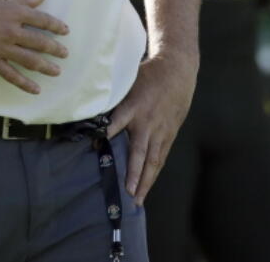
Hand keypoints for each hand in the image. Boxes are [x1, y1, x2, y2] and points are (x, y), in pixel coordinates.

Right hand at [0, 0, 68, 93]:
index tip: (65, 31)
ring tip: (57, 71)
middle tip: (65, 54)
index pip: (43, 20)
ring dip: (46, 67)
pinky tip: (35, 89)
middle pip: (40, 42)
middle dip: (55, 49)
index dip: (56, 26)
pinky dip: (24, 83)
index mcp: (16, 12)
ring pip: (30, 60)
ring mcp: (2, 48)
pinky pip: (10, 75)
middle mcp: (12, 31)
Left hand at [107, 51, 197, 205]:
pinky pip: (160, 157)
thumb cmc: (148, 75)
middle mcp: (147, 122)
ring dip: (145, 180)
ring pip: (152, 160)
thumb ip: (114, 99)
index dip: (106, 133)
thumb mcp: (128, 81)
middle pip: (139, 151)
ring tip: (138, 199)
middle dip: (133, 172)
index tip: (93, 144)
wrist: (178, 71)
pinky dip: (154, 173)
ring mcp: (160, 131)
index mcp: (133, 106)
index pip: (117, 122)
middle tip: (127, 191)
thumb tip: (91, 111)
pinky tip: (147, 187)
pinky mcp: (169, 134)